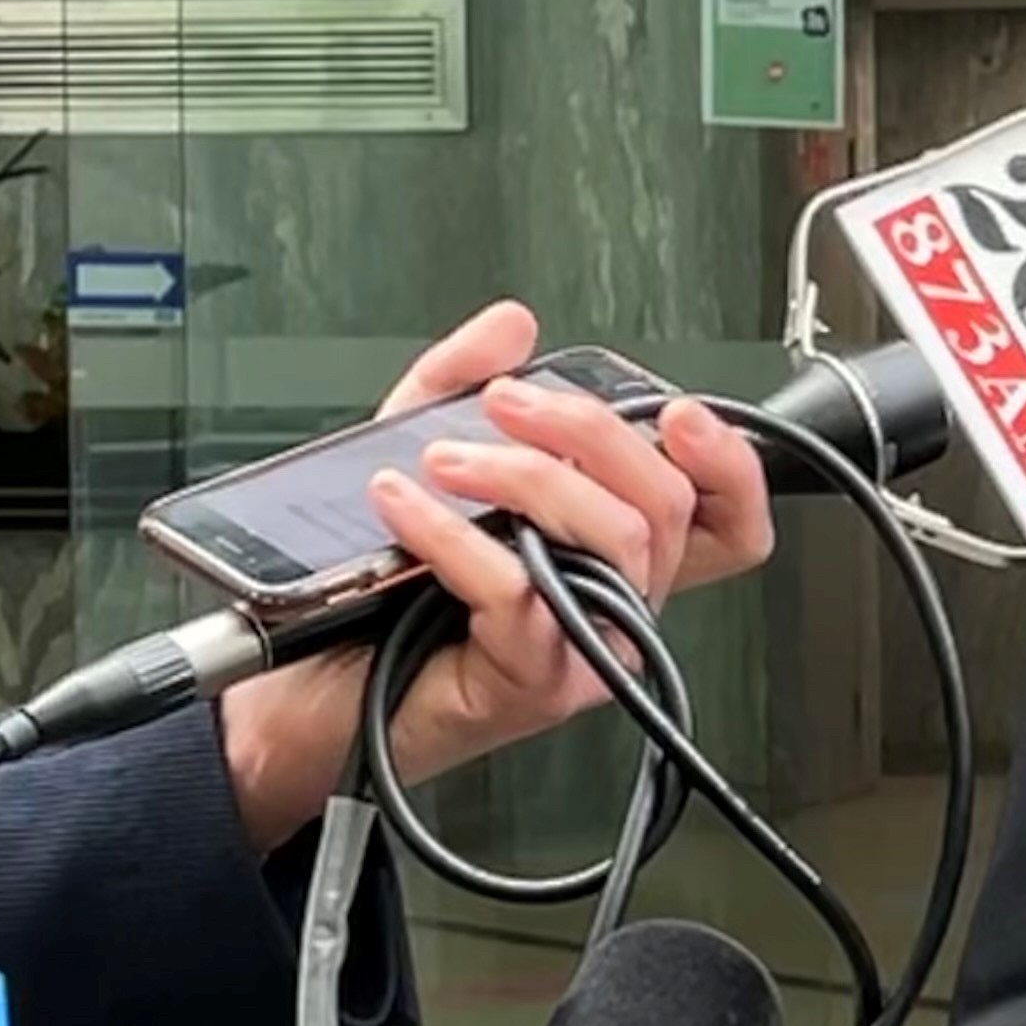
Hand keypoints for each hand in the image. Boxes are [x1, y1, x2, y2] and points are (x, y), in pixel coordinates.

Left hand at [217, 302, 777, 850]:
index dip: (729, 465)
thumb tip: (511, 325)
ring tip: (440, 458)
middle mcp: (613, 601)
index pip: (722, 517)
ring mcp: (585, 647)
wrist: (296, 701)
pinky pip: (521, 592)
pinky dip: (454, 536)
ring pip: (612, 541)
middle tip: (507, 405)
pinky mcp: (535, 683)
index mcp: (609, 554)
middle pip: (666, 506)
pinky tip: (403, 506)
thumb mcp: (416, 459)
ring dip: (522, 475)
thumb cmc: (368, 603)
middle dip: (588, 431)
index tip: (679, 414)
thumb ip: (461, 386)